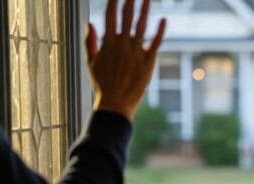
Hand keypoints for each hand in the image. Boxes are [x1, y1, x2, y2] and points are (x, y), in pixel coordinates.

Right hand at [84, 0, 166, 119]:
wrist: (115, 103)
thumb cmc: (102, 84)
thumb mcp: (91, 62)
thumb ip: (90, 42)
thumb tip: (89, 23)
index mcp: (108, 43)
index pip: (110, 15)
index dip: (113, 1)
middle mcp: (123, 44)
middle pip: (127, 16)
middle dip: (129, 0)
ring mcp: (136, 52)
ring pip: (142, 25)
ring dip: (145, 9)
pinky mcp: (148, 61)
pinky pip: (155, 42)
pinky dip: (160, 30)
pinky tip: (163, 19)